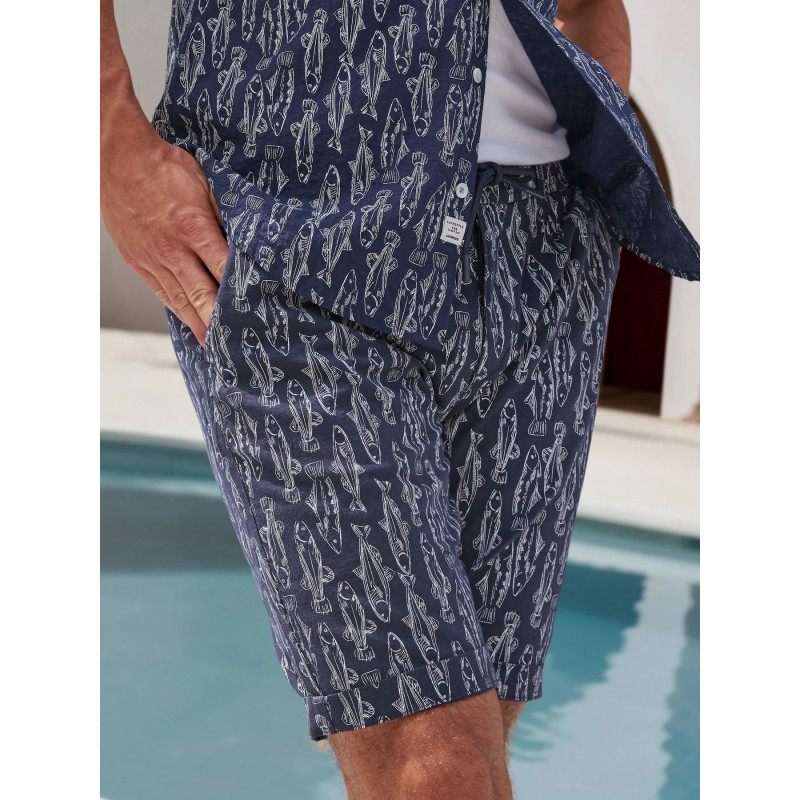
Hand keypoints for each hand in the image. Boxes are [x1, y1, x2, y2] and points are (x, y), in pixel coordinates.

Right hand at [101, 122, 228, 346]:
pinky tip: (191, 323)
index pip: (223, 268)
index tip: (255, 311)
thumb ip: (224, 216)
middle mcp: (172, 249)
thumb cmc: (167, 168)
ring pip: (181, 299)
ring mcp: (152, 258)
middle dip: (219, 320)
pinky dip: (178, 311)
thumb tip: (247, 240)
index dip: (239, 292)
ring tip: (215, 345)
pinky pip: (162, 292)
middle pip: (202, 293)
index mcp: (193, 227)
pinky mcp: (138, 261)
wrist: (118, 160)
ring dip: (199, 323)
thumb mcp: (205, 183)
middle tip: (236, 343)